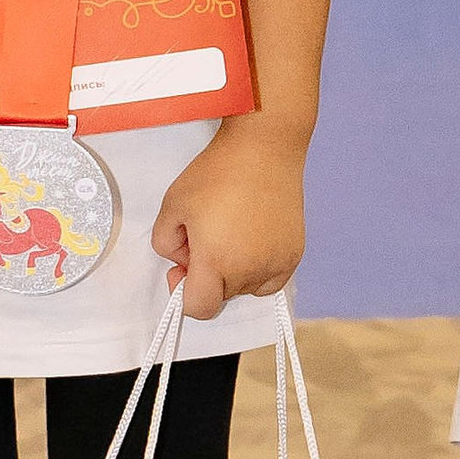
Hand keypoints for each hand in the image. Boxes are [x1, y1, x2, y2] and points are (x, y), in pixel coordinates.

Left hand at [153, 123, 306, 321]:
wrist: (264, 149)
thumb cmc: (218, 173)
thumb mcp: (172, 205)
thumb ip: (165, 245)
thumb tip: (182, 262)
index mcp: (216, 261)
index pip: (199, 308)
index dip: (183, 294)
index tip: (182, 269)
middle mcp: (250, 269)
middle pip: (221, 295)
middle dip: (208, 275)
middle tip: (206, 237)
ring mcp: (276, 263)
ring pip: (245, 288)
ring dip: (233, 272)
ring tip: (232, 232)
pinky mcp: (294, 254)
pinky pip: (270, 279)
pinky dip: (258, 269)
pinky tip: (252, 240)